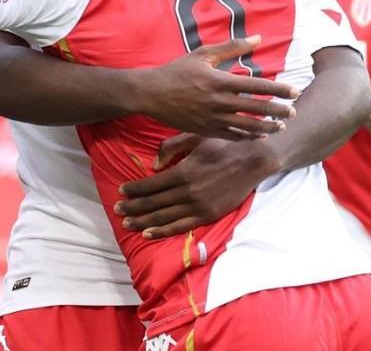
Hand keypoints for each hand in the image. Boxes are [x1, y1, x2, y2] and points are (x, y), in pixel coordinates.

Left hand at [114, 134, 276, 238]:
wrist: (253, 160)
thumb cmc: (222, 145)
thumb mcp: (194, 137)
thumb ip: (170, 148)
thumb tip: (152, 166)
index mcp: (182, 172)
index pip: (150, 185)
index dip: (133, 190)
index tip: (120, 191)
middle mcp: (188, 192)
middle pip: (153, 203)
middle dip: (133, 207)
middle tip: (117, 209)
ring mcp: (199, 206)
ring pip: (164, 217)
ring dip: (143, 221)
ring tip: (127, 223)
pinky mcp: (209, 215)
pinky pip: (181, 227)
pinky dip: (163, 231)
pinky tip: (149, 233)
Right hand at [127, 35, 299, 140]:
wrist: (150, 93)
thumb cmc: (177, 71)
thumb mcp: (203, 54)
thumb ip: (232, 47)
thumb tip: (258, 38)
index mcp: (220, 81)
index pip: (257, 85)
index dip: (279, 89)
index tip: (295, 91)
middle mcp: (219, 102)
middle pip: (257, 109)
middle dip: (278, 111)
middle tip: (293, 112)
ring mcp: (212, 119)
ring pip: (247, 127)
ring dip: (266, 128)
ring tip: (280, 127)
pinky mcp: (205, 130)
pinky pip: (231, 136)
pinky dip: (246, 137)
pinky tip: (257, 136)